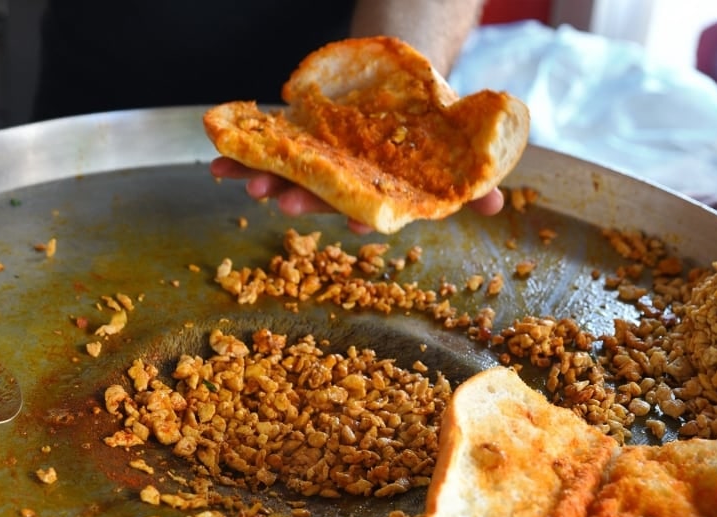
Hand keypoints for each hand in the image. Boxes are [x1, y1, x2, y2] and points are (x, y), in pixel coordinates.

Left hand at [209, 156, 504, 233]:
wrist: (403, 91)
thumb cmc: (431, 130)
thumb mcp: (456, 150)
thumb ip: (473, 182)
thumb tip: (498, 205)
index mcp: (379, 194)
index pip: (371, 211)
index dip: (361, 218)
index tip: (354, 225)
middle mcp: (345, 187)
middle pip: (323, 198)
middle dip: (306, 201)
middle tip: (289, 205)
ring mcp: (318, 166)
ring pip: (291, 178)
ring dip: (268, 182)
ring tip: (249, 185)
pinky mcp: (299, 142)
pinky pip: (267, 148)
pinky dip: (243, 155)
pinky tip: (217, 162)